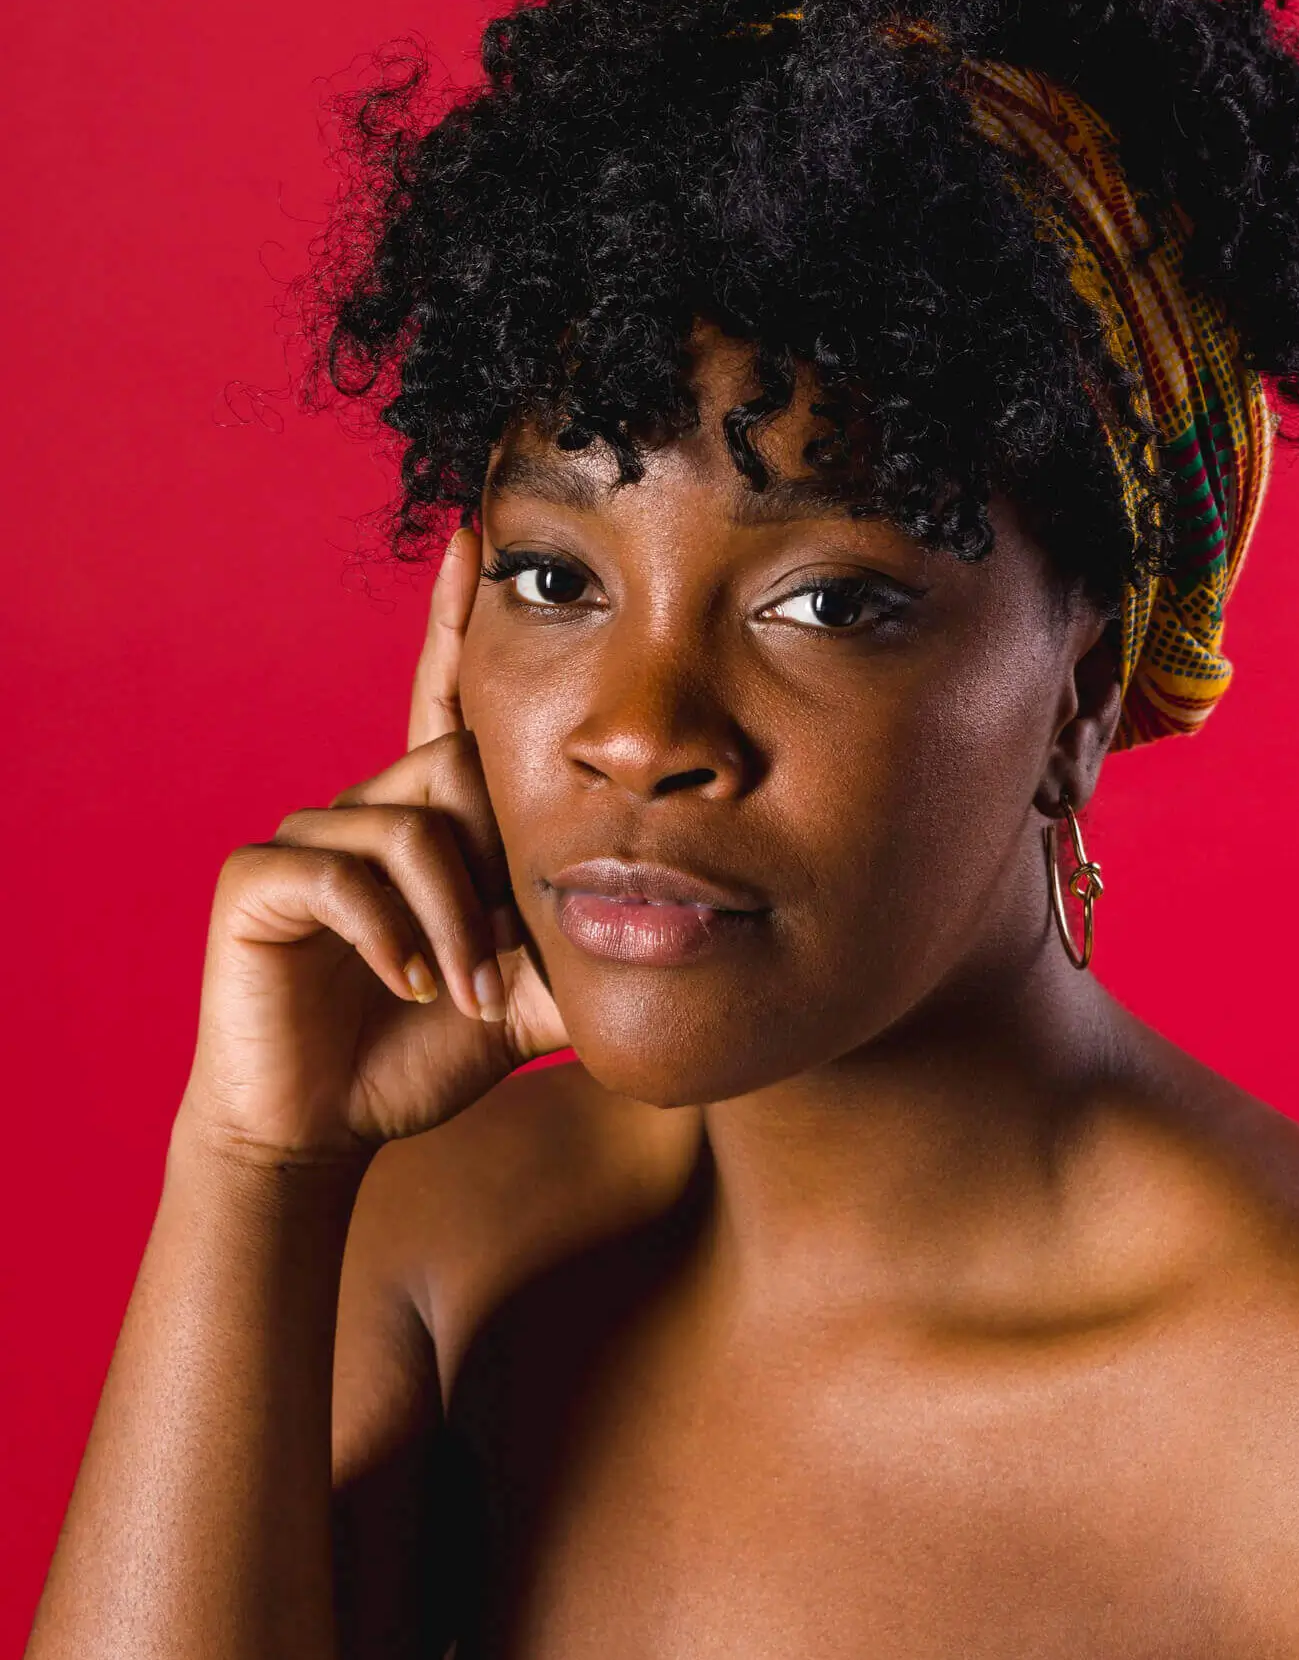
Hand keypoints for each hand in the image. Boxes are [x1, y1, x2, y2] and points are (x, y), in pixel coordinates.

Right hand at [179, 526, 568, 1165]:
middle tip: (501, 968)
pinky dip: (395, 937)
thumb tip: (679, 929)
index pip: (451, 703)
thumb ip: (584, 950)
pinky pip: (347, 875)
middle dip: (495, 874)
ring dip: (454, 928)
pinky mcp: (257, 879)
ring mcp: (307, 838)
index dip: (459, 620)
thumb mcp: (529, 996)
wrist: (320, 1127)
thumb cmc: (422, 1051)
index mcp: (430, 820)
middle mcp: (368, 808)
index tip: (481, 532)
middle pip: (462, 772)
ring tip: (468, 1000)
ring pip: (416, 830)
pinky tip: (412, 988)